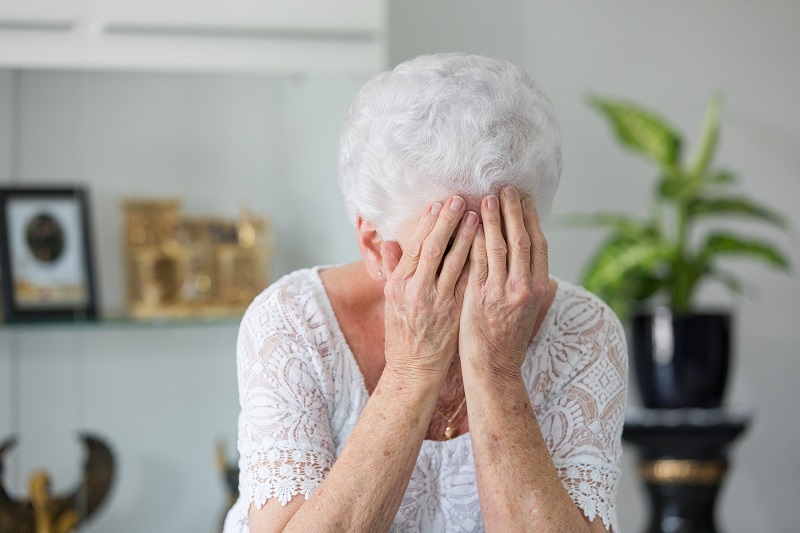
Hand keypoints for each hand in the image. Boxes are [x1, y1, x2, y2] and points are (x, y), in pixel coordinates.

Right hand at [381, 195, 479, 377]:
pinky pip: (468, 281)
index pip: (415, 246)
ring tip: (479, 216)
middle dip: (448, 222)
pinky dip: (477, 261)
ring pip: (455, 262)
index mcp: (400, 284)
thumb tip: (391, 243)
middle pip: (434, 248)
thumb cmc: (402, 332)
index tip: (439, 204)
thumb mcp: (391, 300)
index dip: (428, 223)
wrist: (414, 367)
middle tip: (460, 199)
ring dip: (467, 236)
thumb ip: (393, 270)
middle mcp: (417, 291)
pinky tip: (488, 245)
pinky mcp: (456, 312)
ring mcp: (438, 302)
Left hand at [458, 187, 550, 379]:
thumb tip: (550, 279)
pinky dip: (475, 239)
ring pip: (499, 246)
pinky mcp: (479, 297)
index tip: (524, 200)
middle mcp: (524, 287)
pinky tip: (469, 223)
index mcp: (539, 288)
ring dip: (493, 218)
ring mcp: (501, 292)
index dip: (531, 219)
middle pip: (521, 239)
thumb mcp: (534, 316)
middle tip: (505, 188)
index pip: (538, 245)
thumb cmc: (511, 342)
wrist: (493, 368)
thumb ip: (541, 294)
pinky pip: (477, 261)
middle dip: (513, 211)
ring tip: (486, 198)